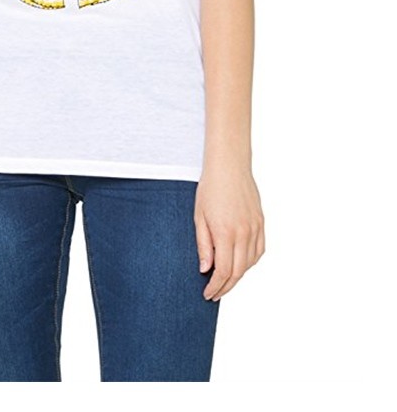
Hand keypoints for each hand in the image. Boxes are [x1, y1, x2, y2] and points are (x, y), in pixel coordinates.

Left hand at [194, 164, 264, 301]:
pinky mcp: (261, 223)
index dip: (216, 287)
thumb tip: (206, 270)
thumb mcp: (199, 217)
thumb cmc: (210, 188)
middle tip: (215, 293)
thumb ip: (203, 245)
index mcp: (225, 232)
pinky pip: (259, 251)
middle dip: (226, 286)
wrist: (229, 165)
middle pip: (238, 272)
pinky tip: (240, 264)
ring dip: (238, 275)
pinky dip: (250, 262)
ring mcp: (255, 228)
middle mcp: (244, 233)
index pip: (224, 271)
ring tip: (225, 280)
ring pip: (250, 263)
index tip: (207, 294)